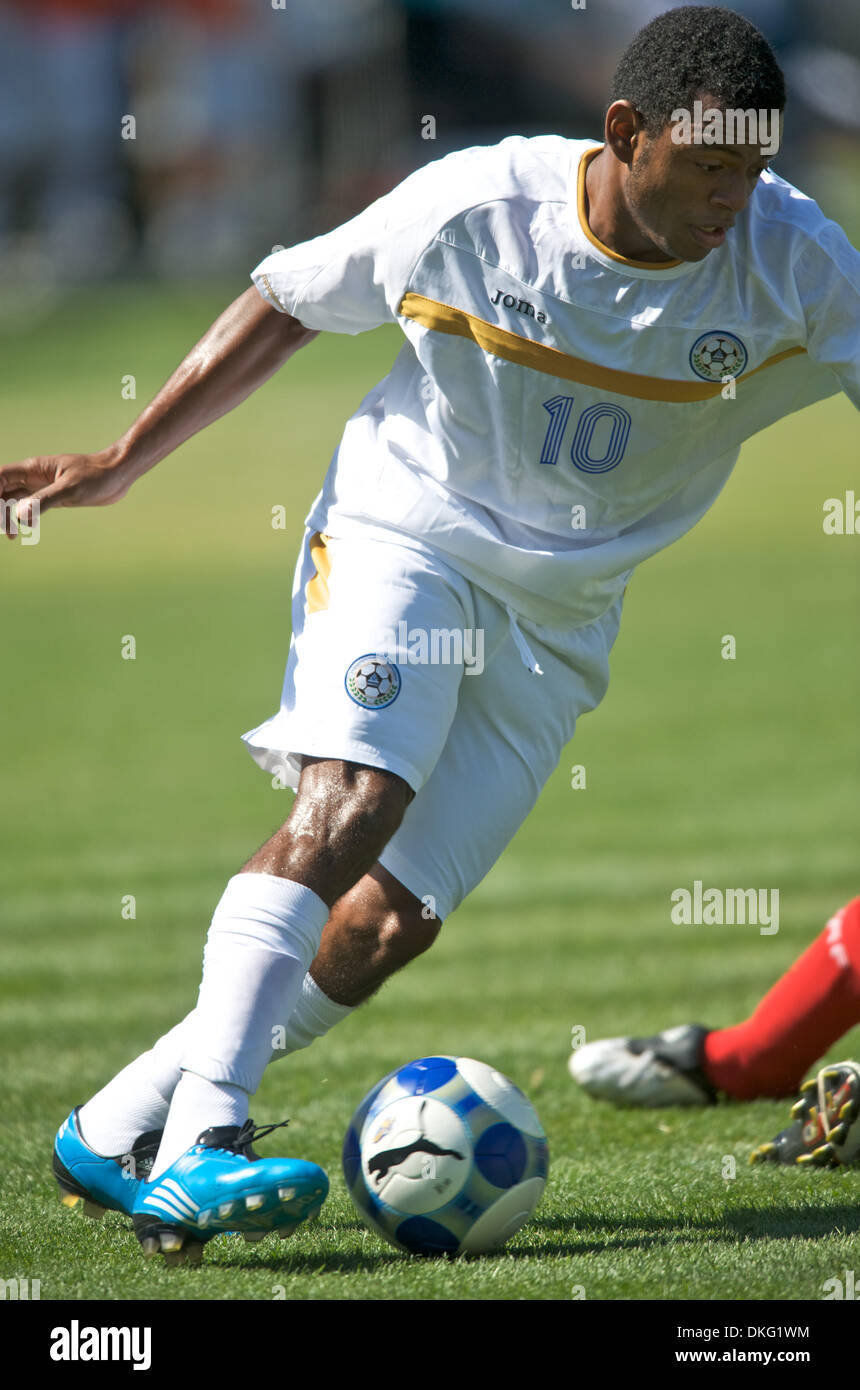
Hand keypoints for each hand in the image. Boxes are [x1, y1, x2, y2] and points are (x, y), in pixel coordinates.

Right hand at [0, 447, 130, 539]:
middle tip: (5, 530)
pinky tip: (25, 529)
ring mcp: (42, 486)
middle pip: (3, 489)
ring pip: (14, 499)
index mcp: (34, 469)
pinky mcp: (53, 496)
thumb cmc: (96, 476)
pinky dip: (22, 517)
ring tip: (11, 536)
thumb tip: (20, 514)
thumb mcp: (70, 490)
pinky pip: (29, 505)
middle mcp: (34, 476)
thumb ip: (45, 500)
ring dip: (7, 515)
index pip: (1, 477)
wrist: (117, 475)